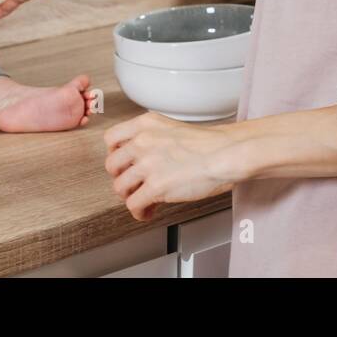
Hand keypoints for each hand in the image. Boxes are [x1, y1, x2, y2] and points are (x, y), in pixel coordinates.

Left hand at [104, 112, 238, 221]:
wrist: (225, 154)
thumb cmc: (209, 144)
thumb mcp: (172, 128)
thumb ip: (151, 138)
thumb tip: (140, 157)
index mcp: (145, 124)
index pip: (111, 138)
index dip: (115, 154)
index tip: (122, 163)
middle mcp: (142, 142)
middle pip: (111, 165)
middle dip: (121, 177)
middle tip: (132, 183)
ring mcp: (147, 164)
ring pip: (119, 187)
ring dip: (129, 196)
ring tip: (142, 200)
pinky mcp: (156, 186)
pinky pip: (133, 204)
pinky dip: (139, 212)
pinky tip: (148, 211)